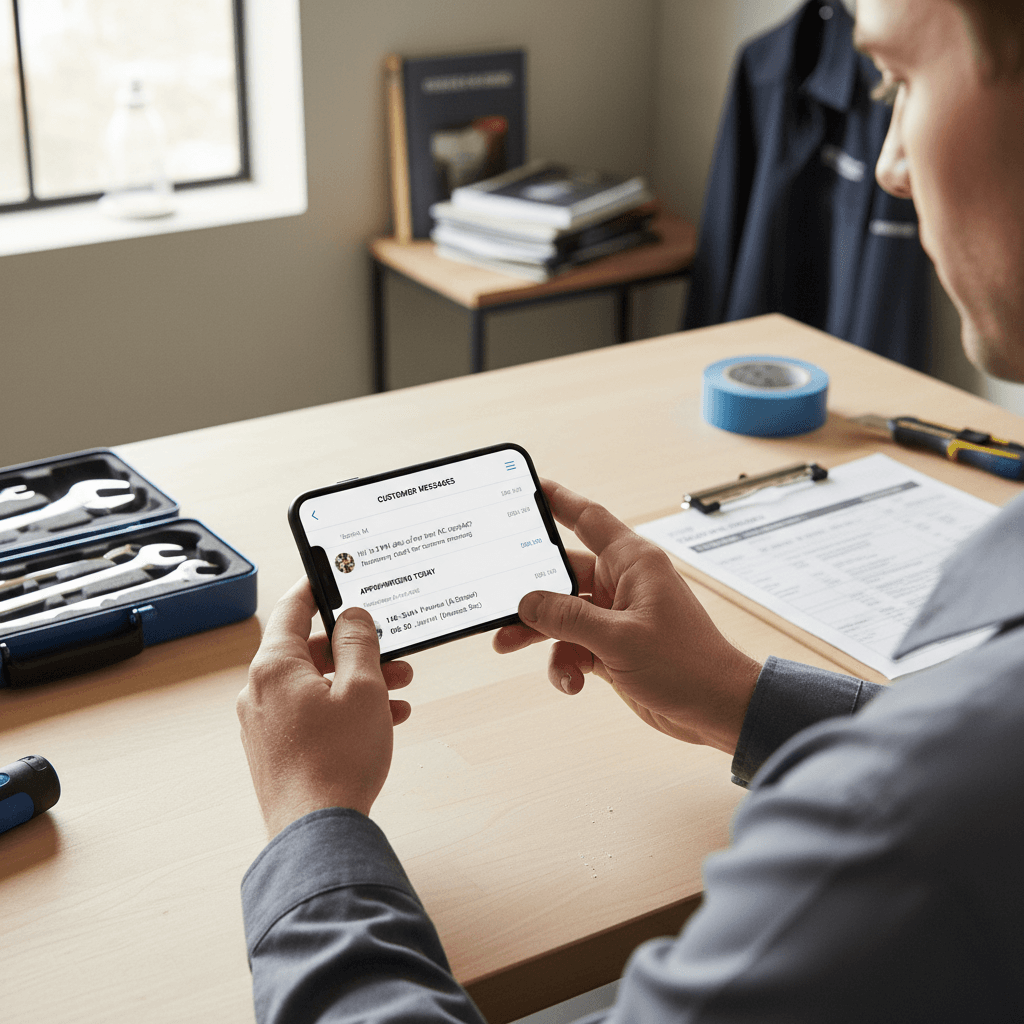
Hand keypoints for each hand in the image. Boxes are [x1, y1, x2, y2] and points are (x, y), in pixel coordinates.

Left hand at [237, 577, 412, 836]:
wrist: (316, 833)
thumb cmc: (337, 760)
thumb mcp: (362, 688)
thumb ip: (358, 642)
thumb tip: (352, 617)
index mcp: (274, 667)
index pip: (292, 609)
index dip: (316, 588)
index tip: (332, 575)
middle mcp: (260, 691)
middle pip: (310, 651)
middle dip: (357, 650)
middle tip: (393, 652)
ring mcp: (264, 723)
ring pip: (316, 685)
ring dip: (358, 682)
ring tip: (400, 691)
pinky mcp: (275, 749)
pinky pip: (312, 714)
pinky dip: (344, 710)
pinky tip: (384, 721)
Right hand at [493, 481, 760, 753]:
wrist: (718, 709)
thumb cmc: (688, 666)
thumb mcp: (618, 639)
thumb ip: (567, 618)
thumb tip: (528, 602)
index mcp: (633, 562)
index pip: (587, 519)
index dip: (558, 499)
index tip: (529, 487)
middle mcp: (623, 583)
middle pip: (562, 574)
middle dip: (530, 592)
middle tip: (497, 598)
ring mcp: (617, 616)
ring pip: (562, 614)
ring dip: (538, 633)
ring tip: (509, 645)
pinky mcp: (613, 647)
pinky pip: (573, 645)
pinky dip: (565, 664)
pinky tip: (570, 682)